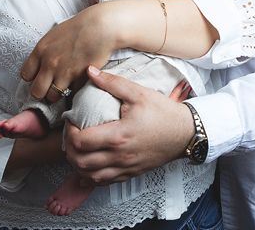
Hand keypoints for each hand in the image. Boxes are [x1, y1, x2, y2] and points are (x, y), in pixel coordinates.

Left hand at [20, 5, 117, 102]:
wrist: (100, 27)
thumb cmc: (79, 28)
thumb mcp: (54, 35)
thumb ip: (44, 51)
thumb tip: (40, 65)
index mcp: (41, 50)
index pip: (26, 75)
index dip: (32, 78)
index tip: (39, 78)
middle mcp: (49, 63)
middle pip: (36, 91)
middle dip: (42, 92)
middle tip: (49, 88)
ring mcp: (64, 72)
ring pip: (52, 96)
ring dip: (57, 94)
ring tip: (63, 88)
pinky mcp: (79, 79)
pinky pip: (71, 92)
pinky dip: (73, 90)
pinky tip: (76, 82)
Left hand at [63, 66, 194, 184]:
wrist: (186, 133)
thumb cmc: (163, 112)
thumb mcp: (139, 93)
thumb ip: (112, 82)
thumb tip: (90, 72)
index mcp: (119, 136)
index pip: (80, 141)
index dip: (69, 131)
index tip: (71, 120)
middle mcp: (119, 156)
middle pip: (80, 162)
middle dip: (68, 149)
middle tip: (70, 134)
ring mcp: (125, 167)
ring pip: (89, 176)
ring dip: (77, 164)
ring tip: (77, 149)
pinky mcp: (131, 173)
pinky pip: (103, 182)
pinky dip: (90, 176)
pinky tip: (89, 166)